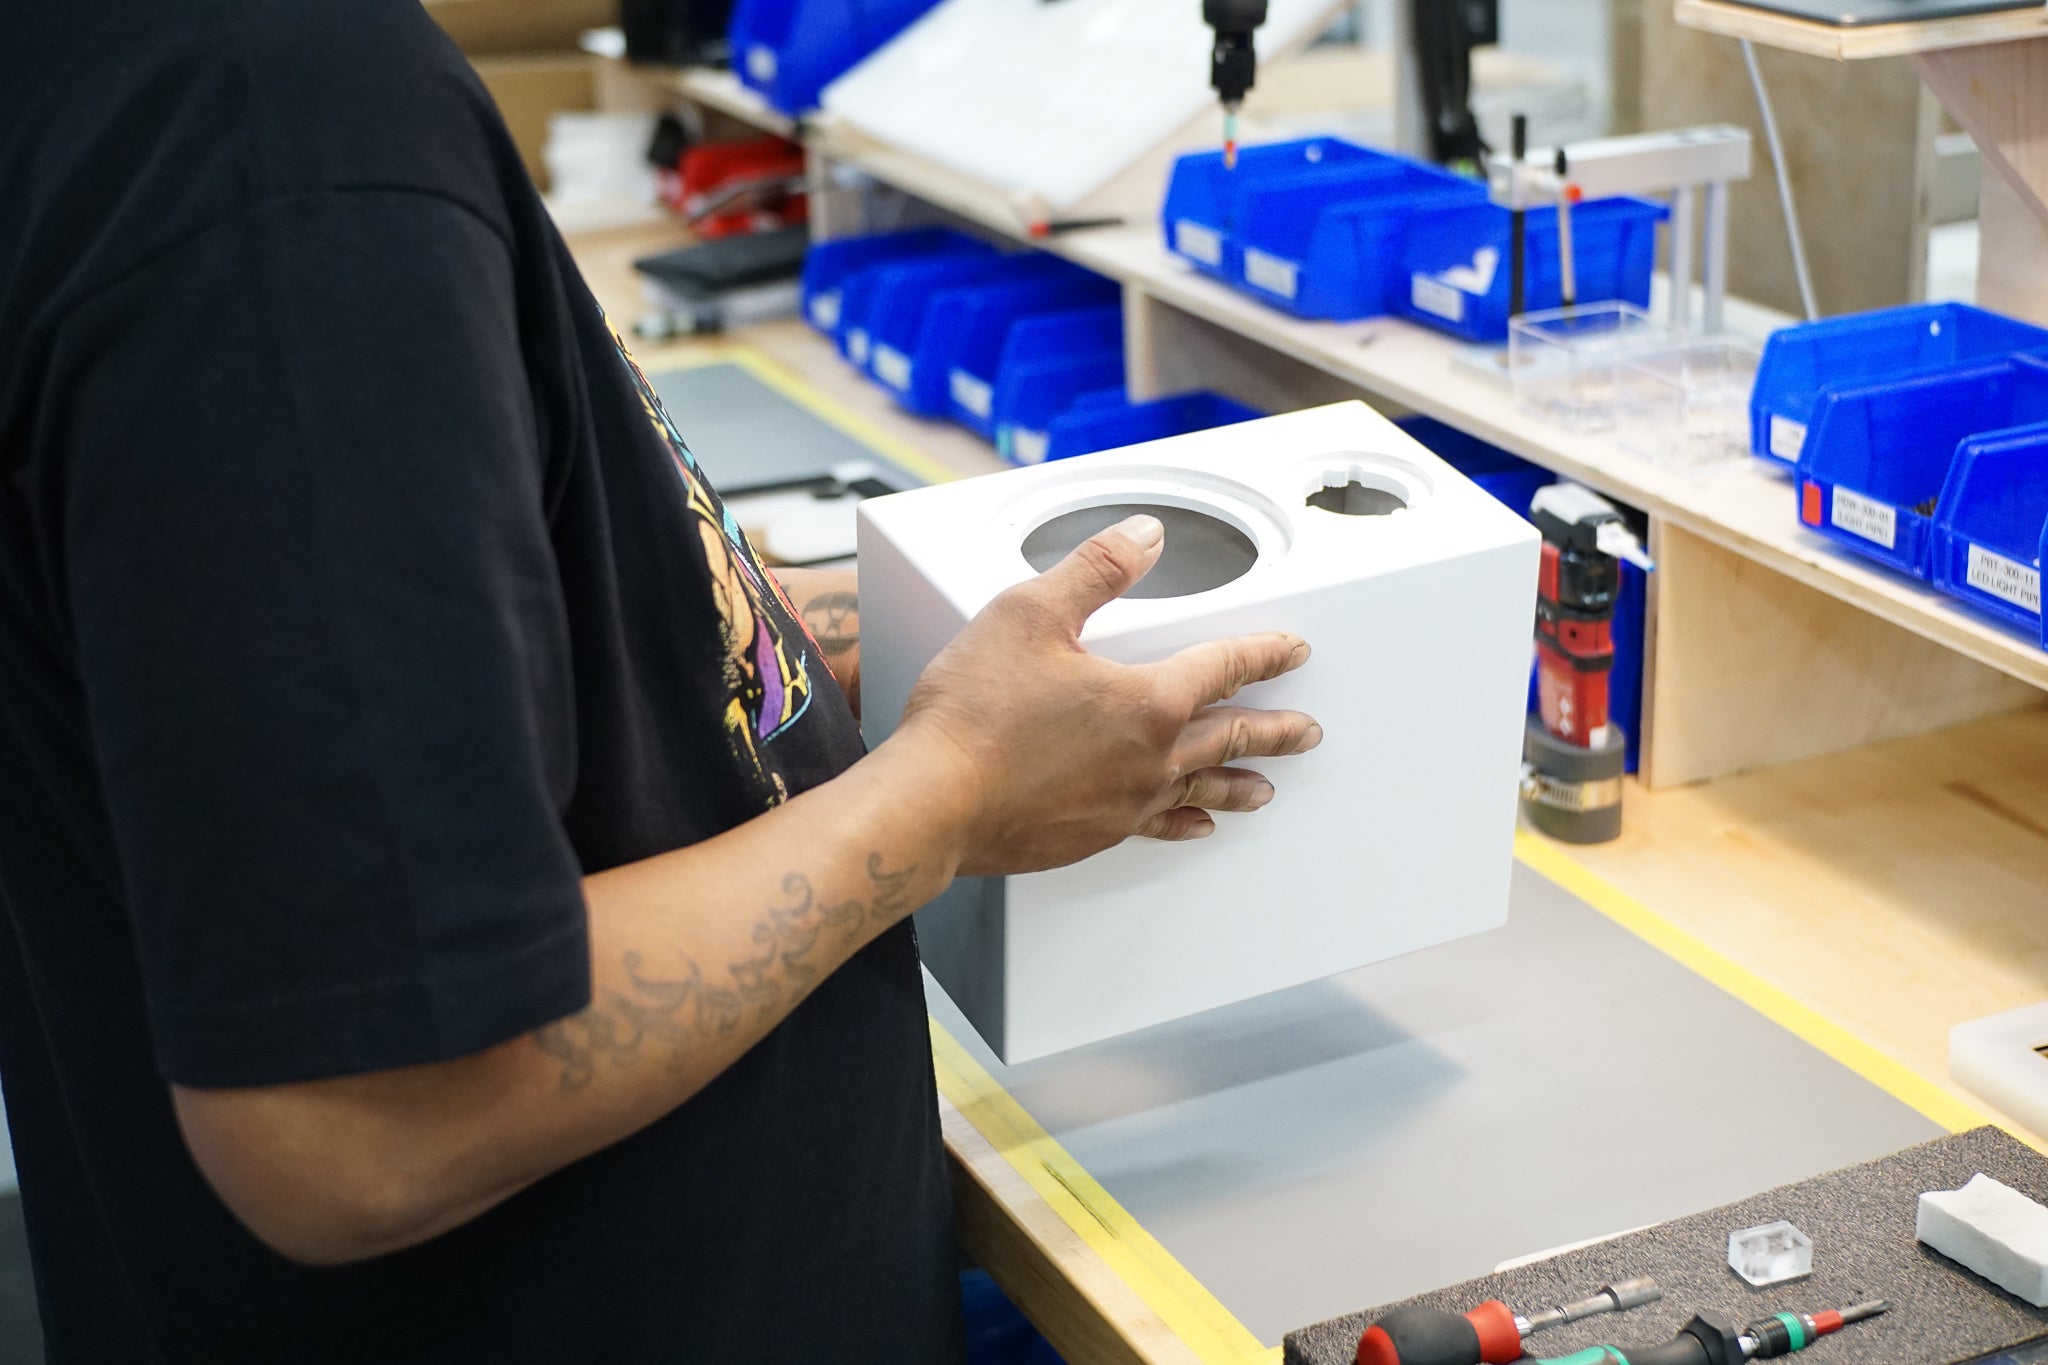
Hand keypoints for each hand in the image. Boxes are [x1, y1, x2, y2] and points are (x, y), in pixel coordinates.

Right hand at [893, 513, 1320, 878]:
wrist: (931, 803)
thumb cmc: (973, 714)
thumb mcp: (1031, 612)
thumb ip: (1096, 570)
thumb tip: (1143, 536)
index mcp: (1147, 701)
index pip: (1223, 667)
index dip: (1263, 653)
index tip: (1291, 651)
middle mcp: (1149, 759)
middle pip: (1230, 736)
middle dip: (1272, 729)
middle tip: (1304, 731)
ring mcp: (1124, 804)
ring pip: (1201, 788)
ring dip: (1240, 782)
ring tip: (1266, 788)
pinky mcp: (1093, 835)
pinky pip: (1159, 826)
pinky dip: (1185, 822)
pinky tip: (1194, 826)